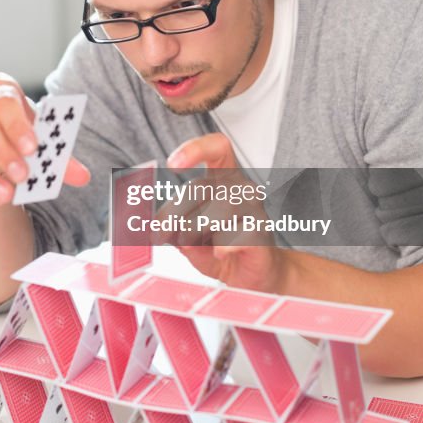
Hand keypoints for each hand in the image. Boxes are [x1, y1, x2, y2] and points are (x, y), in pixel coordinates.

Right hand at [0, 73, 90, 205]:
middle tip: (21, 174)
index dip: (16, 125)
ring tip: (7, 194)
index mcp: (0, 88)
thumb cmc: (22, 131)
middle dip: (0, 150)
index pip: (5, 101)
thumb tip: (83, 176)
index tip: (32, 148)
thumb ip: (60, 155)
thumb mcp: (42, 135)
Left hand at [165, 133, 287, 293]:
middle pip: (199, 186)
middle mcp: (241, 186)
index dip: (195, 149)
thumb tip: (162, 227)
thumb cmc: (221, 250)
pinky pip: (235, 233)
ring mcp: (254, 207)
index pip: (217, 147)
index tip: (173, 164)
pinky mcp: (261, 230)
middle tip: (165, 235)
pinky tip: (219, 254)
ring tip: (195, 246)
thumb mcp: (189, 238)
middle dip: (174, 213)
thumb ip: (175, 229)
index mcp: (224, 178)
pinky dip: (221, 246)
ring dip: (196, 231)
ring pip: (217, 209)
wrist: (252, 275)